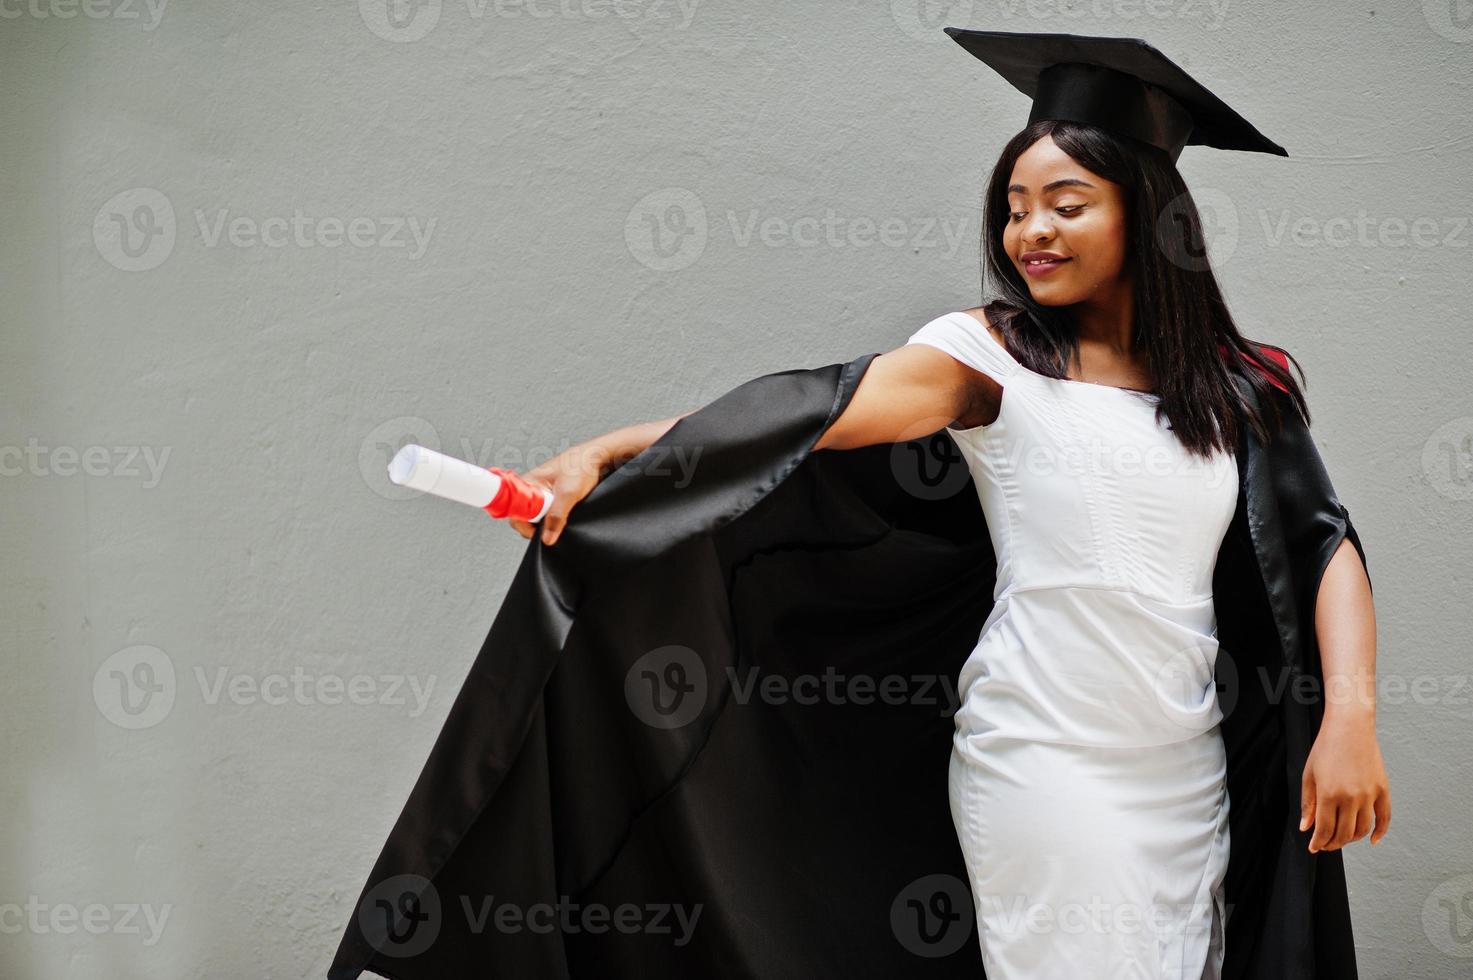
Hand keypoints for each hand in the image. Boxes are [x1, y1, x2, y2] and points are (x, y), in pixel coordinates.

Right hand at [505, 446, 610, 545]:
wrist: (595, 458)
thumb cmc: (580, 467)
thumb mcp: (568, 494)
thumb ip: (557, 516)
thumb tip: (547, 539)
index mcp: (527, 484)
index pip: (515, 513)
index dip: (525, 526)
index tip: (540, 533)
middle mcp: (531, 490)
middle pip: (524, 519)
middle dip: (538, 527)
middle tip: (555, 526)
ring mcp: (541, 495)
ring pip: (537, 518)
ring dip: (548, 523)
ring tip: (562, 518)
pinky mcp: (551, 499)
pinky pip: (547, 515)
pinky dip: (555, 519)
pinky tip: (565, 516)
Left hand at [1300, 713, 1390, 851]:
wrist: (1349, 727)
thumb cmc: (1325, 748)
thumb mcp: (1309, 775)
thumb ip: (1308, 804)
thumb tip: (1306, 828)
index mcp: (1329, 793)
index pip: (1325, 829)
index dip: (1318, 842)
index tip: (1314, 848)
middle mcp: (1351, 797)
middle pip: (1344, 833)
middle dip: (1333, 843)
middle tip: (1325, 844)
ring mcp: (1369, 794)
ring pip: (1363, 829)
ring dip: (1352, 839)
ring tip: (1341, 839)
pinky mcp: (1383, 789)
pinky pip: (1385, 818)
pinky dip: (1380, 832)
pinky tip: (1372, 841)